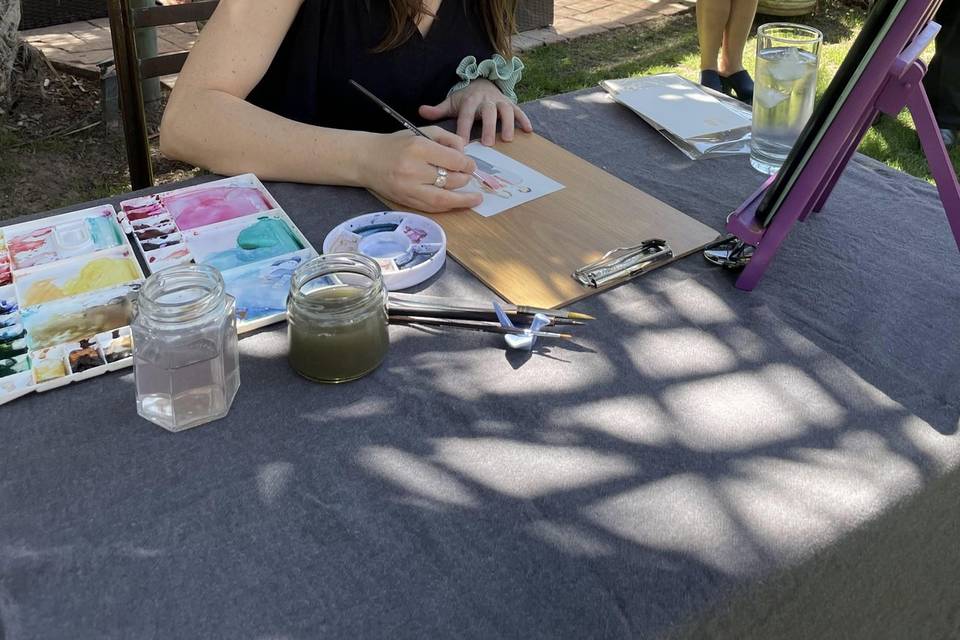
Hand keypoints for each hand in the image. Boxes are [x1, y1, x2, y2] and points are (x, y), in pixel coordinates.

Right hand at [359, 126, 482, 212]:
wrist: (365, 160)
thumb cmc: (395, 144)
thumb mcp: (421, 132)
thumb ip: (446, 139)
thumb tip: (466, 153)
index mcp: (418, 148)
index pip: (453, 160)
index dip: (467, 164)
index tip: (470, 165)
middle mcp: (414, 169)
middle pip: (451, 179)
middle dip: (465, 179)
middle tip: (469, 177)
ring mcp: (409, 188)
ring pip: (444, 199)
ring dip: (463, 200)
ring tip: (474, 198)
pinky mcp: (406, 201)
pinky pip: (432, 208)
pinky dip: (447, 206)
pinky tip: (457, 203)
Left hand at [419, 79, 532, 145]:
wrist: (482, 82)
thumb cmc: (466, 98)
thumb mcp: (452, 102)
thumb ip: (438, 110)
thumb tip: (420, 111)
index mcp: (470, 100)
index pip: (466, 115)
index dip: (464, 128)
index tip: (461, 144)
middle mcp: (486, 100)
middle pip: (488, 112)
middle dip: (488, 127)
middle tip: (488, 144)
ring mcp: (500, 101)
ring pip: (506, 110)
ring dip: (508, 123)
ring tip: (508, 139)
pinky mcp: (511, 103)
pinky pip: (519, 110)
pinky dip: (524, 119)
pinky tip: (528, 130)